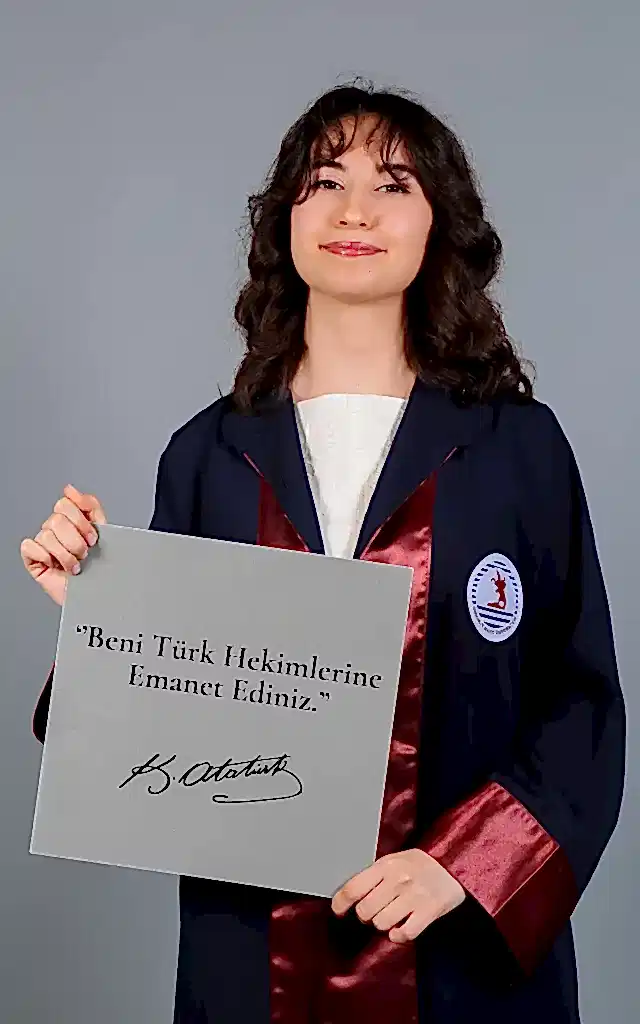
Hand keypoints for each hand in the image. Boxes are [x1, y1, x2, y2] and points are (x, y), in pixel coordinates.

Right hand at [20, 484, 106, 606]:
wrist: (98, 595)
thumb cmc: (101, 568)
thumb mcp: (103, 531)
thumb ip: (90, 506)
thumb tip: (70, 489)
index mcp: (72, 520)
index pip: (66, 503)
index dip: (82, 521)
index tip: (93, 537)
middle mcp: (56, 530)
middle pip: (57, 518)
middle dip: (76, 539)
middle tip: (86, 552)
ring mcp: (43, 544)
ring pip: (47, 535)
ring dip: (66, 554)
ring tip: (75, 565)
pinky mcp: (33, 558)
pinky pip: (31, 546)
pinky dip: (46, 558)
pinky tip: (57, 567)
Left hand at [331, 849, 465, 942]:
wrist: (453, 864)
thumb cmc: (418, 864)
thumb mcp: (393, 860)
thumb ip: (373, 875)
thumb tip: (347, 895)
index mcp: (385, 865)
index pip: (353, 888)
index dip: (340, 903)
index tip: (338, 911)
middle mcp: (398, 880)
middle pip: (365, 911)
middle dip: (366, 914)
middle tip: (375, 910)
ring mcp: (414, 896)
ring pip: (382, 924)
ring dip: (384, 924)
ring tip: (392, 915)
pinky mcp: (429, 911)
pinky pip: (404, 934)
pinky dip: (399, 935)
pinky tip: (402, 927)